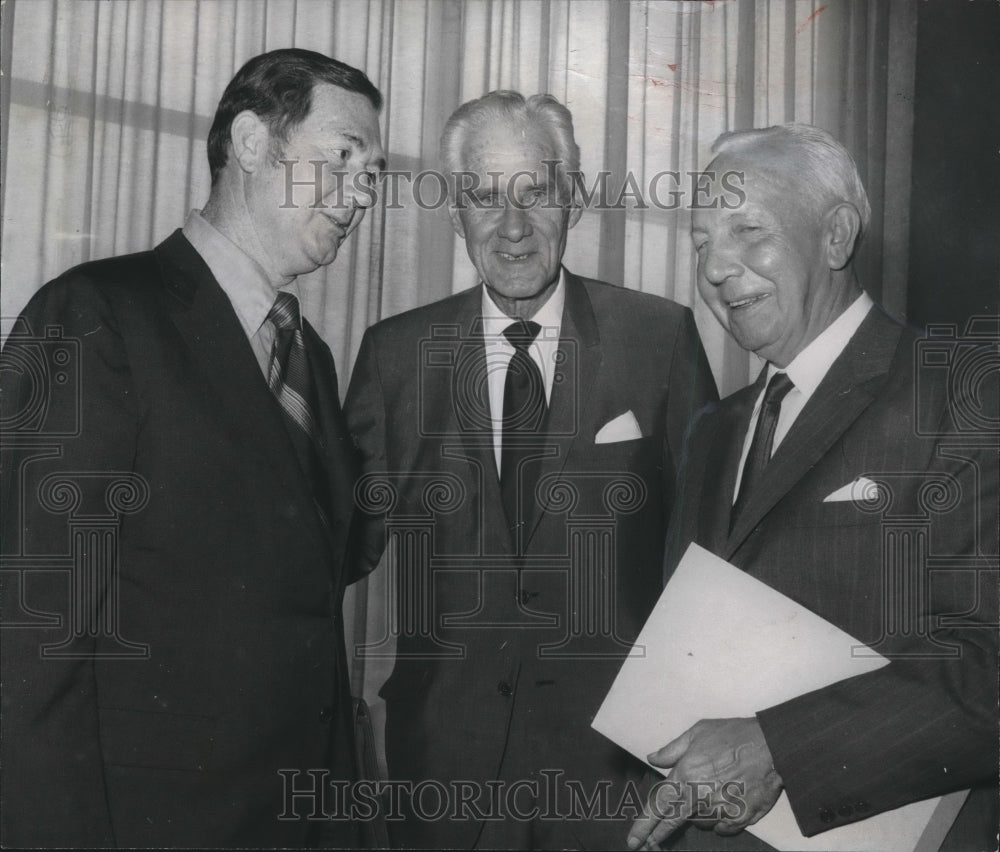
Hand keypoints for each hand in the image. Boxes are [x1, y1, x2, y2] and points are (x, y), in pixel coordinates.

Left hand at [627, 717, 782, 849]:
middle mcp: (700, 797)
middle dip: (658, 835)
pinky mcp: (741, 819)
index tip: (633, 840)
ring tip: (709, 796)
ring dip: (697, 816)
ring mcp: (721, 811)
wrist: (773, 746)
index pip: (658, 806)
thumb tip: (653, 758)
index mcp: (685, 775)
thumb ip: (672, 749)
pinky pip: (722, 828)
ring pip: (700, 823)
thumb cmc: (735, 735)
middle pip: (674, 822)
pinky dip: (719, 821)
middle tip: (649, 845)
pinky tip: (724, 806)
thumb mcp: (698, 732)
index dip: (644, 825)